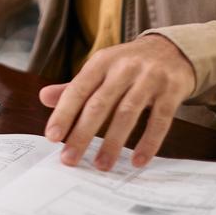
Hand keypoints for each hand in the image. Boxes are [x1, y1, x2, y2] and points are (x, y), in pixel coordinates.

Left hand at [39, 34, 195, 170]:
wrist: (172, 49)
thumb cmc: (128, 64)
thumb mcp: (101, 68)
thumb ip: (75, 86)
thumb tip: (44, 98)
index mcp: (102, 62)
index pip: (78, 89)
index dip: (64, 113)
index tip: (52, 136)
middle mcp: (124, 68)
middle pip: (100, 104)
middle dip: (83, 133)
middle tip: (70, 158)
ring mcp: (149, 78)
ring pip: (127, 113)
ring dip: (113, 142)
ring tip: (101, 165)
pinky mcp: (171, 91)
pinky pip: (159, 120)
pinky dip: (148, 142)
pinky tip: (137, 160)